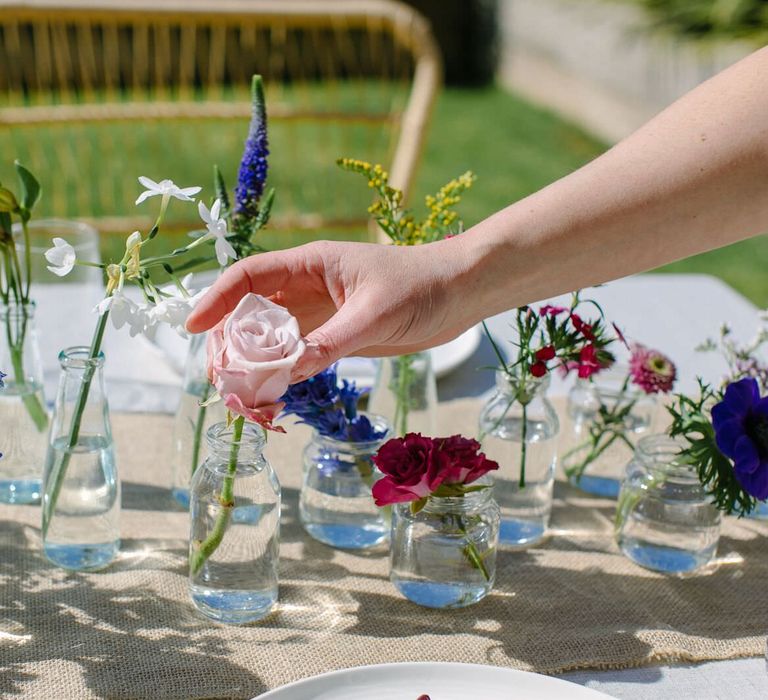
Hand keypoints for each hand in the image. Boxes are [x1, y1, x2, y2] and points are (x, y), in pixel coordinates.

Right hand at [186, 239, 479, 380]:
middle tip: (223, 380)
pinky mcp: (333, 337)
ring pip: (269, 339)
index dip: (216, 299)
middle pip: (249, 313)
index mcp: (310, 264)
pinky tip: (273, 397)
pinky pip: (295, 357)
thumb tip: (286, 373)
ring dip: (251, 366)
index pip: (249, 276)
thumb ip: (332, 340)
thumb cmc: (422, 285)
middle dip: (229, 343)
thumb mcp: (376, 313)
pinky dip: (279, 376)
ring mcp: (319, 314)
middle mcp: (307, 288)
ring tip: (244, 398)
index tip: (192, 328)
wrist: (459, 293)